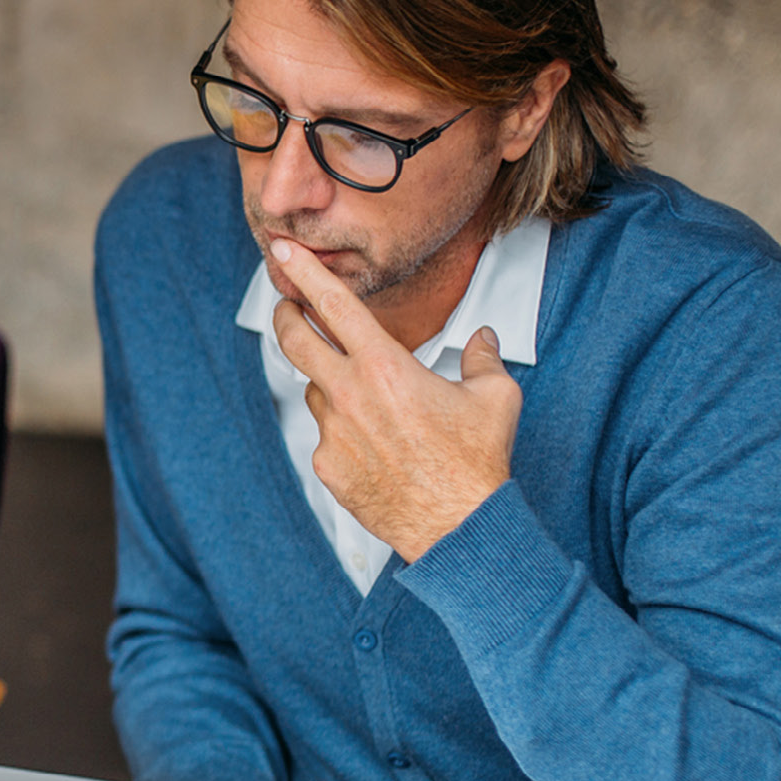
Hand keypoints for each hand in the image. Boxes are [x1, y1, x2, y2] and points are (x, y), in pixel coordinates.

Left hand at [265, 236, 519, 561]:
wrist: (459, 529)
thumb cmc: (477, 464)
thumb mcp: (495, 398)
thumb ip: (484, 358)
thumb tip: (484, 338)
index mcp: (385, 368)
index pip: (335, 305)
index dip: (306, 272)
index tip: (285, 251)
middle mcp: (349, 396)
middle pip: (296, 340)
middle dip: (285, 314)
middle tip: (287, 305)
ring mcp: (333, 434)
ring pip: (317, 392)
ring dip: (333, 387)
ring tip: (375, 405)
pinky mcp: (327, 467)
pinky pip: (328, 437)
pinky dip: (346, 433)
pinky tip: (378, 448)